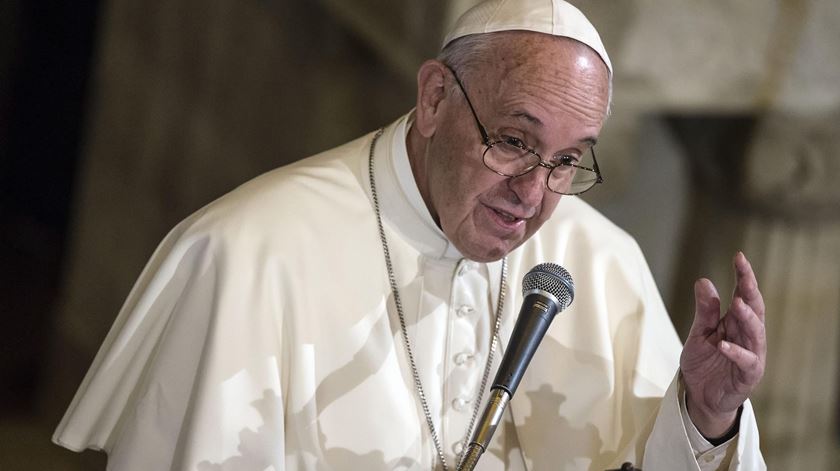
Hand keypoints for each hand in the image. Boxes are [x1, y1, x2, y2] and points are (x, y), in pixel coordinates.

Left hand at [680, 252, 765, 437]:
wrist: (700, 396)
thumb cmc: (704, 363)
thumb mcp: (698, 333)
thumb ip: (704, 311)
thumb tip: (704, 281)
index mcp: (735, 322)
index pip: (743, 295)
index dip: (743, 276)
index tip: (739, 257)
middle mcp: (747, 335)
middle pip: (754, 309)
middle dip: (750, 290)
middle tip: (744, 273)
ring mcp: (750, 355)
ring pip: (755, 333)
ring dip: (747, 318)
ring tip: (738, 303)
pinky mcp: (748, 375)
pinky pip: (746, 362)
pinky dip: (735, 352)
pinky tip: (723, 343)